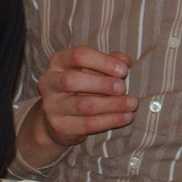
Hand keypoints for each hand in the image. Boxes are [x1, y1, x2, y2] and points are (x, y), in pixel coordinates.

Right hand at [17, 45, 137, 167]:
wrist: (58, 118)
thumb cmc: (82, 86)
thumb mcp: (92, 69)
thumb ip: (108, 62)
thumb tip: (125, 61)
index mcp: (58, 61)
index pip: (78, 56)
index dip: (103, 62)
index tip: (124, 70)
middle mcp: (49, 82)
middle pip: (73, 81)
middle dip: (102, 84)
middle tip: (123, 88)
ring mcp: (51, 105)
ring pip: (83, 105)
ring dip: (112, 104)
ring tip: (132, 104)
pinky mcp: (59, 126)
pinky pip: (87, 124)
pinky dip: (110, 120)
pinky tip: (126, 117)